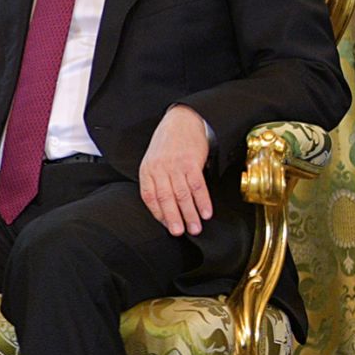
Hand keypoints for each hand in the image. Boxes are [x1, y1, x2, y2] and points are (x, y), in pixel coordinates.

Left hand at [140, 105, 213, 235]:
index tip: (167, 226)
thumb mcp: (153, 160)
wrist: (182, 120)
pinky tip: (206, 212)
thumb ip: (156, 180)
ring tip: (196, 228)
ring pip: (182, 195)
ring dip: (190, 214)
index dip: (158, 214)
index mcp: (147, 170)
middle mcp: (159, 169)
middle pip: (166, 198)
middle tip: (180, 233)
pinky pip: (197, 186)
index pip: (149, 197)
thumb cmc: (167, 143)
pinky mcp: (191, 162)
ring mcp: (175, 166)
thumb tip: (165, 205)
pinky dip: (202, 201)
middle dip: (174, 219)